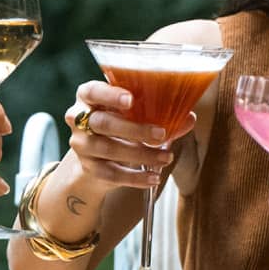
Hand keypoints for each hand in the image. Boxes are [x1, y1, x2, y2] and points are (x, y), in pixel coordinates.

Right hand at [65, 80, 191, 187]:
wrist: (97, 156)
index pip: (92, 91)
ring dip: (141, 155)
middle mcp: (78, 119)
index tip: (131, 100)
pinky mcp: (88, 168)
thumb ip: (160, 114)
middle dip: (134, 129)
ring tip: (165, 158)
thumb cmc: (120, 123)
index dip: (110, 95)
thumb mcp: (134, 113)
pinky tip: (153, 178)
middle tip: (161, 134)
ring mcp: (81, 145)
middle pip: (103, 123)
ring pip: (108, 149)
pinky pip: (111, 174)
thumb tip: (189, 118)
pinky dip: (134, 178)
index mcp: (88, 96)